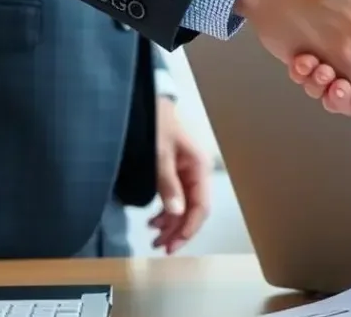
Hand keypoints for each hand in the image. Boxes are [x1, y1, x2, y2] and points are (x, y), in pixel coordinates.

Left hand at [149, 96, 209, 253]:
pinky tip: (153, 222)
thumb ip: (168, 184)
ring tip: (154, 239)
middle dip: (178, 231)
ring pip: (183, 208)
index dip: (189, 228)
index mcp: (199, 168)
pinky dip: (166, 214)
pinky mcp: (175, 174)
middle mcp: (196, 174)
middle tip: (160, 247)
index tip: (173, 244)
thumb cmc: (157, 125)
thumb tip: (176, 214)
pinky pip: (175, 199)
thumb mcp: (160, 154)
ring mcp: (186, 174)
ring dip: (171, 225)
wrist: (149, 104)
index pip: (201, 206)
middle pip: (193, 210)